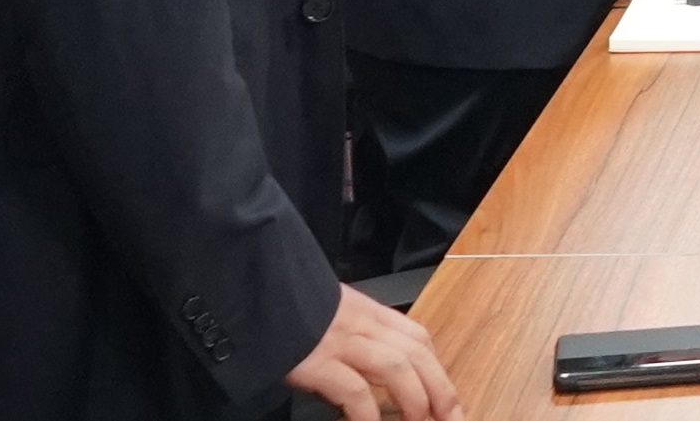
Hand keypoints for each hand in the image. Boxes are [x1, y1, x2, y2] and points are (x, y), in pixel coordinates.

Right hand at [286, 284, 459, 420]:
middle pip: (418, 354)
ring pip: (396, 368)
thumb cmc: (286, 309)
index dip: (438, 371)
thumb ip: (357, 337)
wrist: (248, 291)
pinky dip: (368, 413)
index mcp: (369, 312)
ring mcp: (340, 341)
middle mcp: (362, 324)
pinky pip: (354, 390)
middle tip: (451, 419)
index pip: (418, 339)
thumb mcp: (331, 316)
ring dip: (416, 400)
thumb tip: (376, 375)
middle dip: (441, 390)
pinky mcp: (315, 361)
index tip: (448, 399)